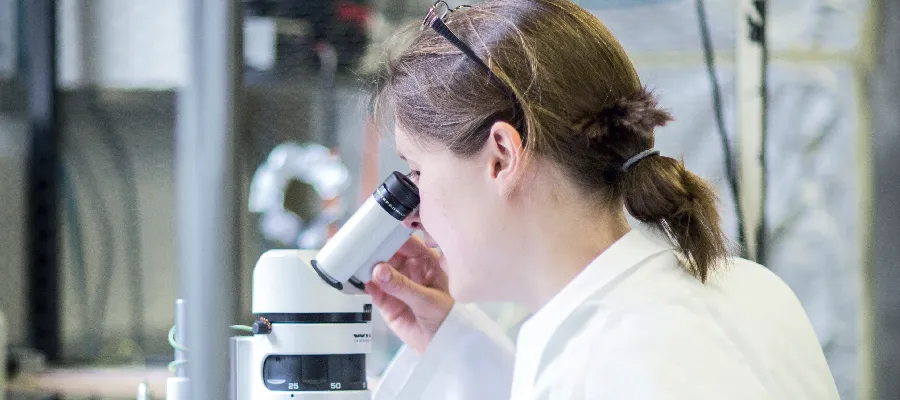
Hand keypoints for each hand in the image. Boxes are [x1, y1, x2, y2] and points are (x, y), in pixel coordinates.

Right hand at [365, 236, 453, 353]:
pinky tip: (357, 279)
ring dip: (368, 266)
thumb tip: (378, 270)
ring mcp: (397, 286)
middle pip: (390, 254)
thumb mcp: (427, 299)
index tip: (377, 232)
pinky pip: (373, 289)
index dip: (393, 236)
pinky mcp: (387, 302)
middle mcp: (411, 270)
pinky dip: (364, 284)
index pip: (407, 243)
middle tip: (361, 247)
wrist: (444, 346)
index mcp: (427, 262)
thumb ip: (403, 285)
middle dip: (376, 250)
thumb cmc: (447, 318)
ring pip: (379, 270)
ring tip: (356, 261)